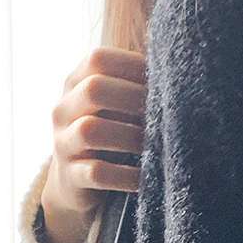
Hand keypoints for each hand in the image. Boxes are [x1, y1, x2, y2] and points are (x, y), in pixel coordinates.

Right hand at [40, 46, 144, 242]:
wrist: (75, 183)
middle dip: (133, 98)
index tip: (162, 80)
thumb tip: (179, 74)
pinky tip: (145, 178)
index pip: (98, 59)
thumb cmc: (107, 134)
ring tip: (155, 145)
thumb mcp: (114, 106)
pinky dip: (125, 175)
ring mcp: (63, 143)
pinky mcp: (70, 177)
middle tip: (162, 112)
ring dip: (129, 137)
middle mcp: (63, 110)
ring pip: (91, 131)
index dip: (132, 66)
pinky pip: (97, 173)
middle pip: (93, 89)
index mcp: (75, 83)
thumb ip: (134, 87)